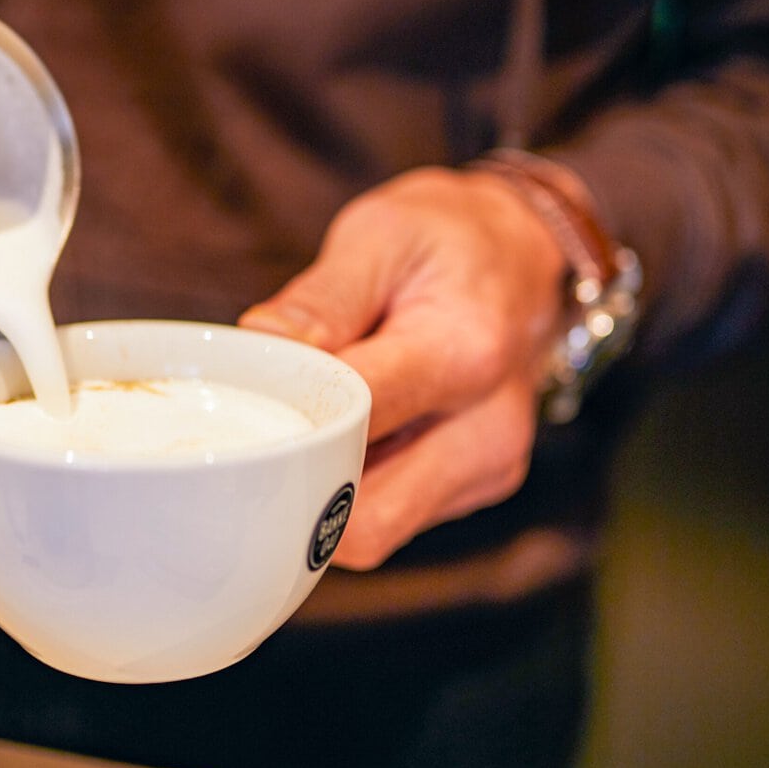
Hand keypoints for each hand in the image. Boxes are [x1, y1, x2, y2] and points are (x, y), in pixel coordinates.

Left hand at [240, 166, 567, 569]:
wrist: (523, 257)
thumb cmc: (447, 240)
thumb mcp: (381, 234)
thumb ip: (321, 297)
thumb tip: (262, 343)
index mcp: (463, 353)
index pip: (352, 424)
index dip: (286, 425)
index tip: (245, 406)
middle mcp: (488, 428)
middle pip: (363, 520)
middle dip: (299, 488)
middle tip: (260, 436)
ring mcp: (490, 466)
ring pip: (372, 533)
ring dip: (325, 493)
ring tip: (313, 422)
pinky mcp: (480, 485)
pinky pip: (392, 519)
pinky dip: (355, 489)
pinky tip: (351, 431)